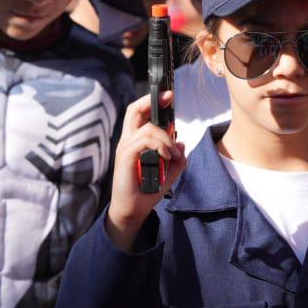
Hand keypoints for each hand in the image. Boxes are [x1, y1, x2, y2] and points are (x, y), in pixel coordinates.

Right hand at [106, 91, 185, 250]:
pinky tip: (167, 158)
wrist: (133, 211)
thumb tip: (182, 144)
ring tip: (174, 155)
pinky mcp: (126, 157)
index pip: (140, 115)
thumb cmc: (147, 192)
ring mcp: (125, 148)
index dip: (152, 103)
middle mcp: (128, 141)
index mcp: (136, 142)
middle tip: (169, 98)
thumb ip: (176, 159)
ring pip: (148, 128)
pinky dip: (160, 146)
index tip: (169, 96)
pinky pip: (144, 141)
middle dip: (151, 101)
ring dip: (166, 139)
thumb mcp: (168, 174)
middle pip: (133, 111)